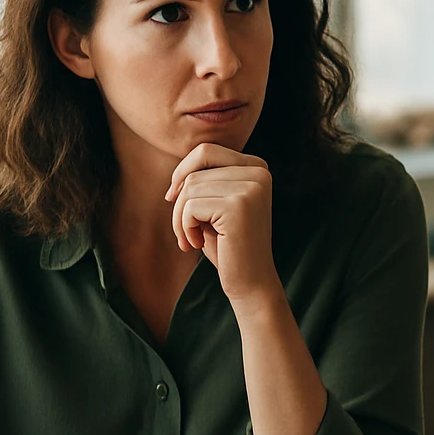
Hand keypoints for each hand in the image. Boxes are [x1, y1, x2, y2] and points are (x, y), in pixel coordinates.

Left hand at [165, 143, 279, 302]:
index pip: (206, 151)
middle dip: (180, 202)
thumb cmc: (229, 246)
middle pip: (195, 171)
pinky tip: (197, 243)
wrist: (250, 283)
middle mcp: (259, 172)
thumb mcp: (215, 205)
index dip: (183, 173)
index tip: (174, 199)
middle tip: (185, 231)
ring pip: (189, 188)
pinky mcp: (238, 206)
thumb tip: (178, 172)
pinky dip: (184, 227)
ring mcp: (251, 188)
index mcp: (257, 167)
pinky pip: (190, 206)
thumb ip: (204, 180)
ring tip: (192, 239)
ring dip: (180, 218)